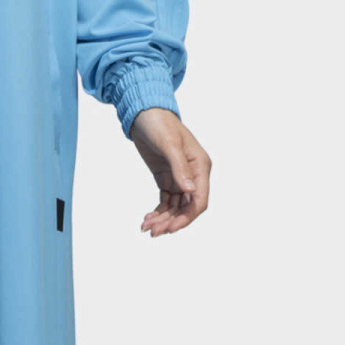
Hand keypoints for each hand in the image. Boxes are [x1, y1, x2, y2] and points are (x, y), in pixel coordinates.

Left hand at [127, 107, 210, 234]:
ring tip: (146, 227)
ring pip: (175, 207)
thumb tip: (190, 191)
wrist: (144, 113)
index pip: (199, 200)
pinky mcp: (166, 178)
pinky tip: (147, 219)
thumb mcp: (169, 144)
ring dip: (163, 219)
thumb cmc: (160, 124)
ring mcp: (180, 177)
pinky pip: (166, 201)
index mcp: (200, 166)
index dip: (187, 217)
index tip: (170, 229)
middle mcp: (193, 175)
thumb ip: (180, 168)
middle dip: (171, 221)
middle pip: (187, 208)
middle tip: (153, 231)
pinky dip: (158, 211)